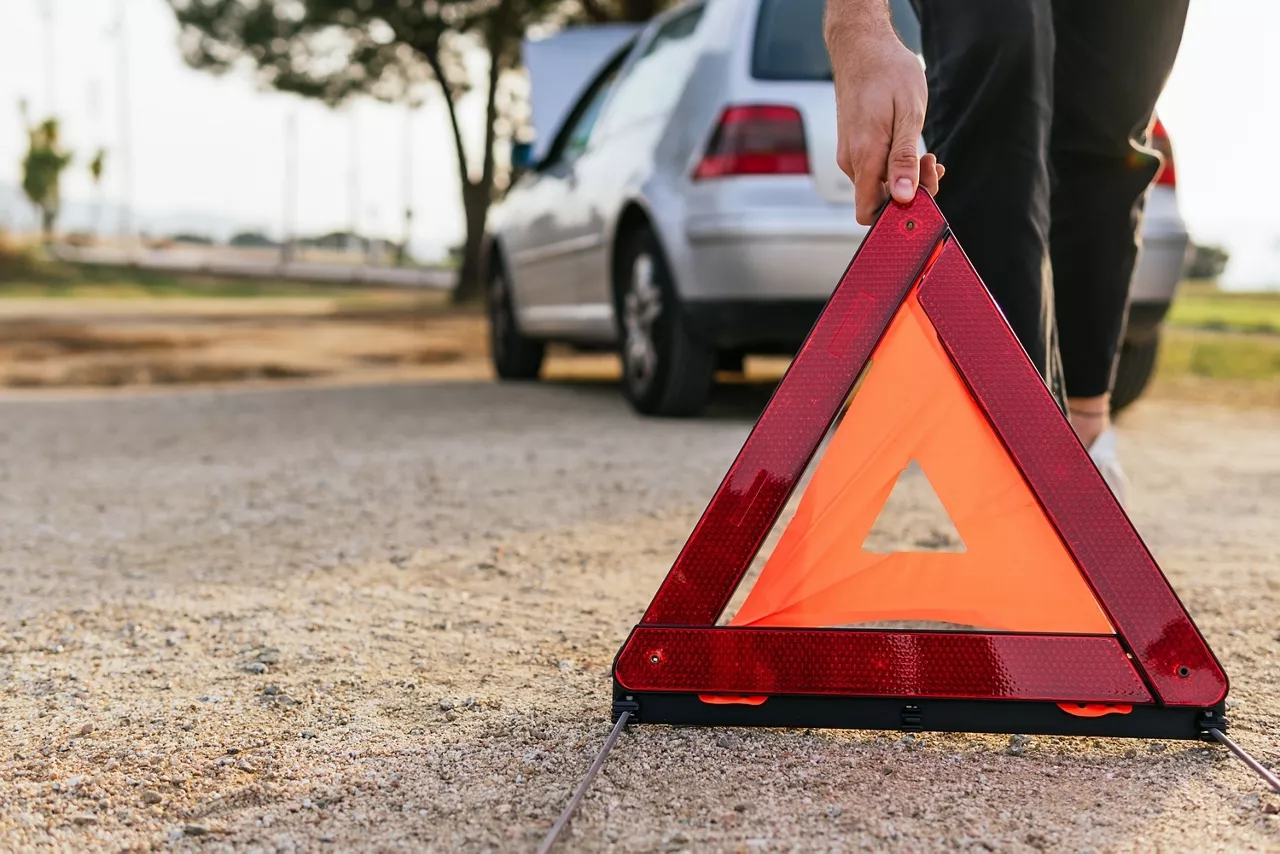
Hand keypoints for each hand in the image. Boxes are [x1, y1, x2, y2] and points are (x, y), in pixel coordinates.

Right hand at [831, 32, 943, 224]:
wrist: (862, 47)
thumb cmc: (887, 72)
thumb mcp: (909, 114)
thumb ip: (904, 159)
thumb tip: (903, 196)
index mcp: (864, 155)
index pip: (869, 212)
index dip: (896, 215)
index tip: (922, 196)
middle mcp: (851, 160)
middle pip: (878, 200)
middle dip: (910, 191)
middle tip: (933, 165)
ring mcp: (850, 155)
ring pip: (879, 185)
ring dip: (905, 178)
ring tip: (926, 154)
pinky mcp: (853, 148)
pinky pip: (875, 171)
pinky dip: (896, 167)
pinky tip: (913, 151)